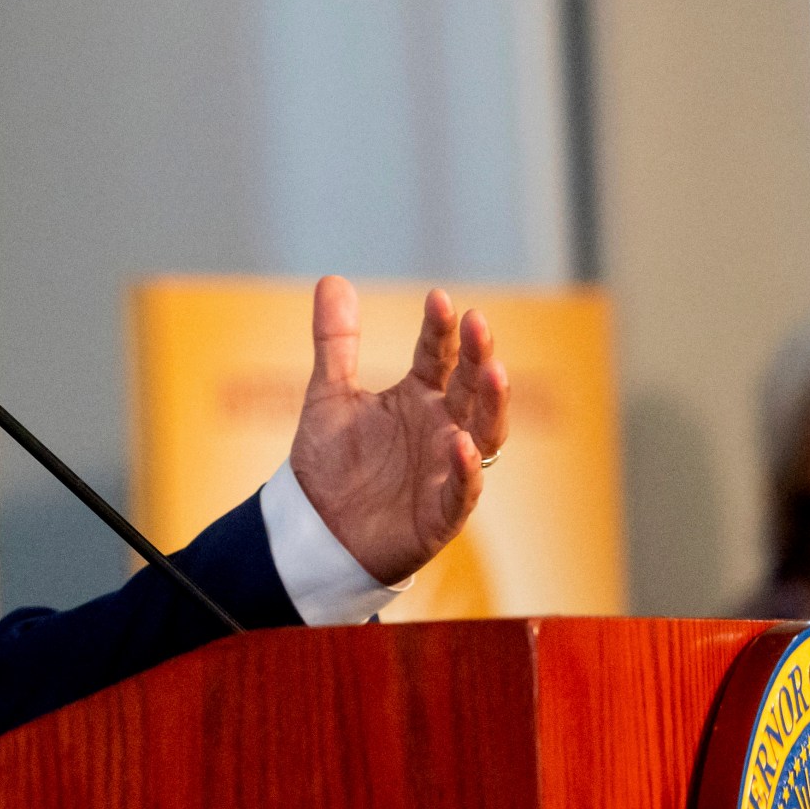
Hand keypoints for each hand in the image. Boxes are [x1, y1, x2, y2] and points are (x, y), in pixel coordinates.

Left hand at [289, 277, 509, 585]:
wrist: (315, 530)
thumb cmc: (330, 464)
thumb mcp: (328, 395)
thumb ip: (335, 340)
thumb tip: (333, 278)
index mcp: (419, 398)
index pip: (439, 356)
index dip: (441, 329)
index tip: (439, 298)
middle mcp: (441, 428)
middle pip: (471, 387)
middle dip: (479, 355)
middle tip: (478, 323)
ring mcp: (446, 468)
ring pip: (484, 432)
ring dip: (492, 403)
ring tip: (494, 370)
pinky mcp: (441, 512)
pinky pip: (463, 489)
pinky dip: (466, 468)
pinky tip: (461, 444)